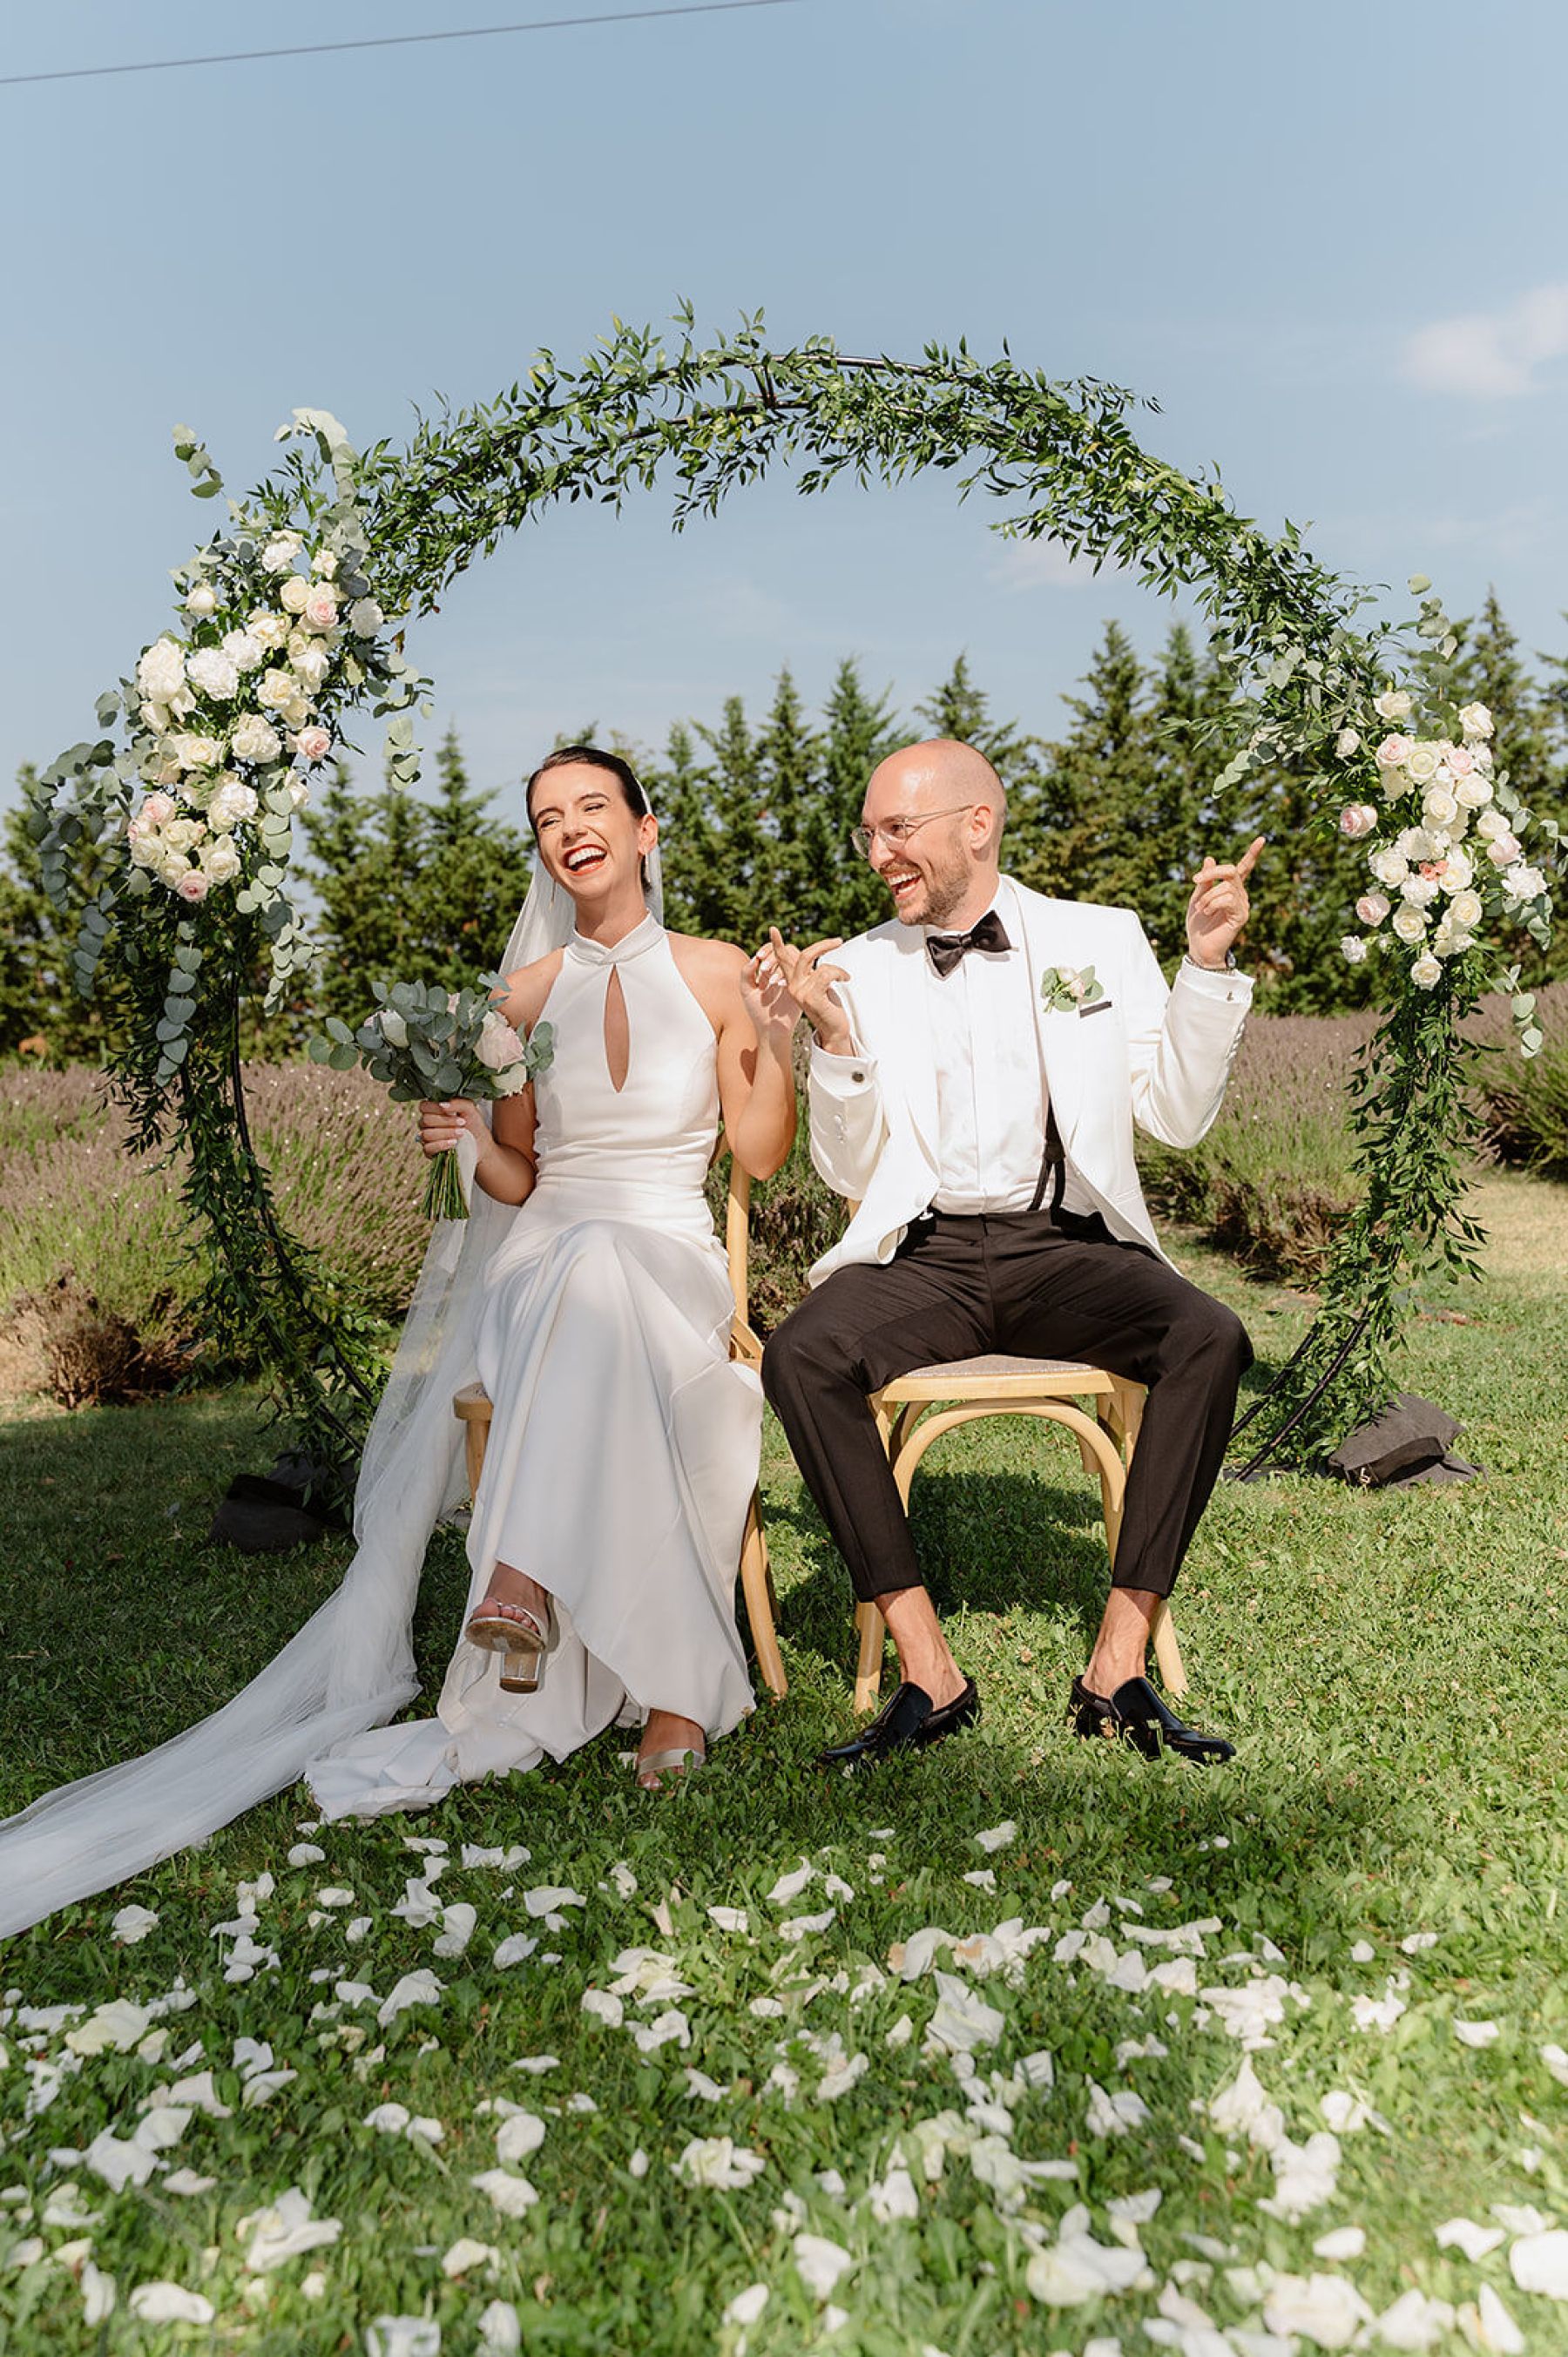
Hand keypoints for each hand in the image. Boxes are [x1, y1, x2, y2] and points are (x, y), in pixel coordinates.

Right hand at [418, 1098, 485, 1158]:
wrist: (480, 1142)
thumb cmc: (473, 1124)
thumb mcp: (469, 1109)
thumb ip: (457, 1102)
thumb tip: (443, 1104)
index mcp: (433, 1110)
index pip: (424, 1106)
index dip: (435, 1108)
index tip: (452, 1111)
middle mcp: (427, 1124)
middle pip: (425, 1120)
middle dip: (446, 1121)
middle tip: (462, 1122)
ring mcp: (427, 1138)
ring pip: (426, 1134)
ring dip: (446, 1133)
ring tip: (461, 1133)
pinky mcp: (430, 1151)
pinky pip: (428, 1148)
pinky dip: (441, 1144)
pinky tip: (453, 1142)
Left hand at [739, 941, 802, 1042]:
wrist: (770, 1030)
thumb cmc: (757, 1012)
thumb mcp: (746, 990)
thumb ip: (746, 973)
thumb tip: (754, 958)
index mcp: (770, 970)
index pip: (772, 950)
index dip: (766, 950)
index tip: (758, 957)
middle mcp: (783, 972)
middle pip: (785, 951)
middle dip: (773, 957)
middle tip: (763, 969)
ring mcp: (794, 979)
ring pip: (794, 960)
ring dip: (781, 966)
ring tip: (770, 982)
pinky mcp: (803, 988)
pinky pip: (803, 974)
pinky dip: (790, 976)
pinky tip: (780, 986)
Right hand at [767, 928, 851, 1054]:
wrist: (834, 1030)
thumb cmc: (829, 1008)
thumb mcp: (819, 987)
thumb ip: (812, 972)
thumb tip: (816, 955)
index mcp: (793, 982)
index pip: (783, 959)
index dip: (777, 944)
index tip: (773, 928)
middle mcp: (794, 987)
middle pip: (804, 956)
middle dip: (823, 946)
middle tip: (839, 941)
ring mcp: (801, 993)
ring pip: (821, 966)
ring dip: (838, 970)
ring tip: (844, 977)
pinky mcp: (812, 998)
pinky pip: (827, 974)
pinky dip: (840, 974)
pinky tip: (845, 979)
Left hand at [1186, 836, 1263, 968]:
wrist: (1199, 947)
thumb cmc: (1198, 924)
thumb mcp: (1197, 897)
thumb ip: (1205, 880)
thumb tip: (1210, 857)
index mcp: (1230, 888)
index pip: (1243, 868)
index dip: (1252, 853)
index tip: (1261, 839)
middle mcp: (1240, 894)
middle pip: (1231, 870)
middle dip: (1212, 872)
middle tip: (1195, 880)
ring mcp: (1242, 905)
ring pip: (1226, 887)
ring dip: (1207, 896)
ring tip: (1201, 909)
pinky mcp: (1241, 916)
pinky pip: (1228, 899)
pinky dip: (1213, 903)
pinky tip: (1207, 912)